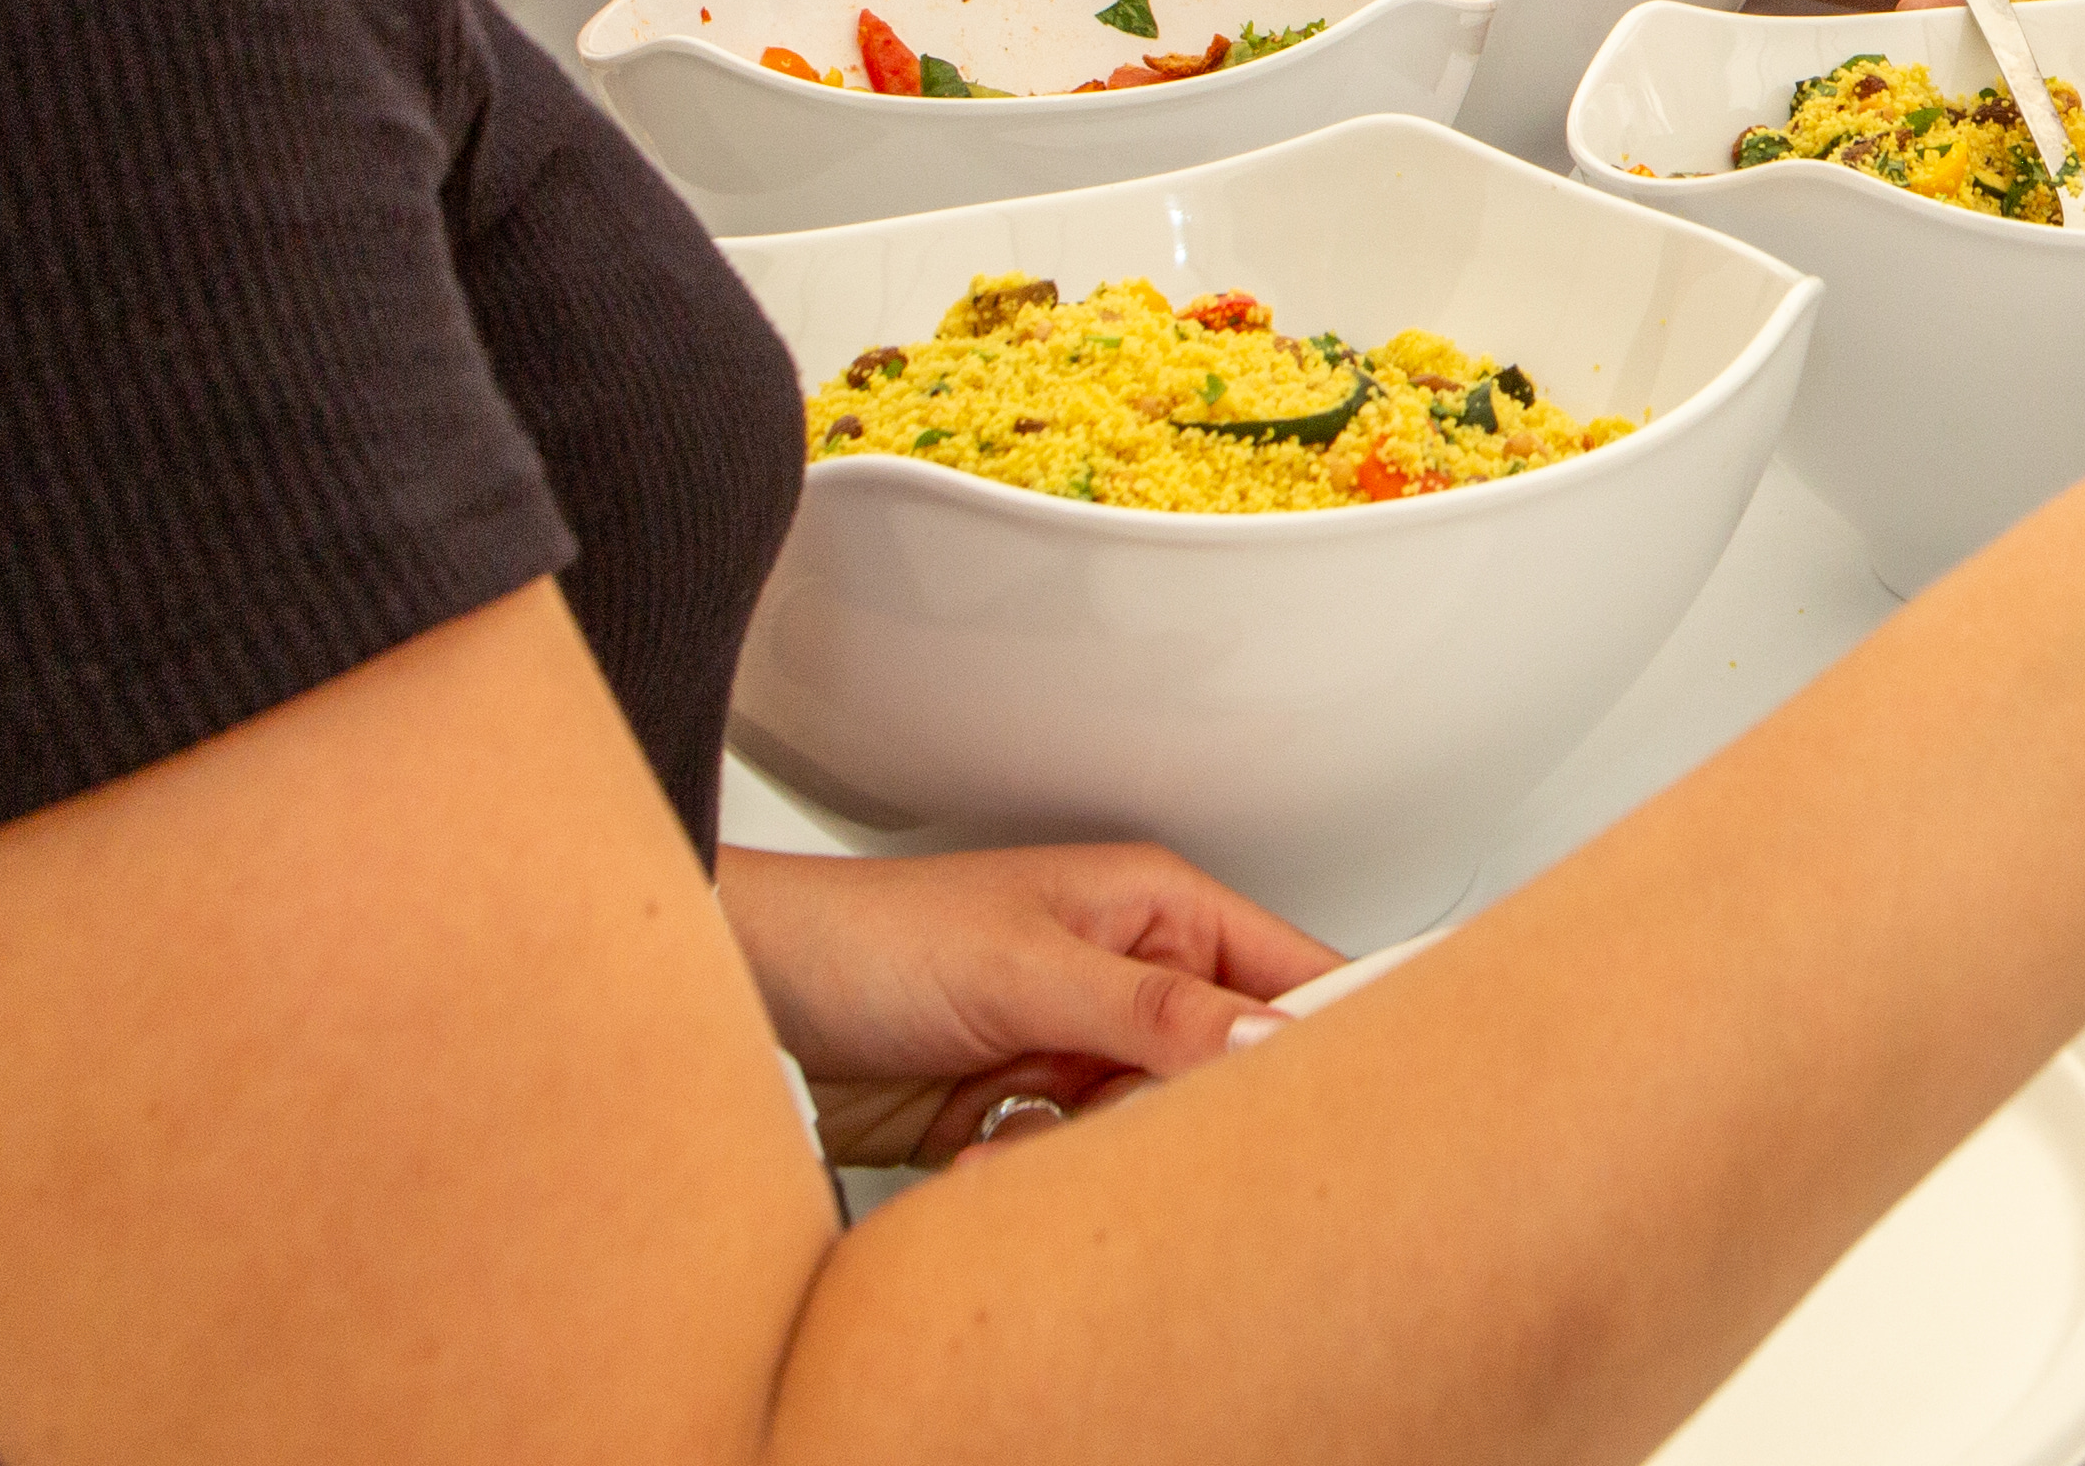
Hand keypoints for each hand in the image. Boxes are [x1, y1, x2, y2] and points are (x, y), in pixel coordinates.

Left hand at [716, 841, 1337, 1170]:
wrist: (748, 1002)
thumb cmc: (867, 936)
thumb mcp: (1025, 969)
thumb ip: (1154, 1012)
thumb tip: (1267, 1038)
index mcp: (1155, 909)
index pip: (1289, 968)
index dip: (1329, 1026)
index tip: (1336, 1091)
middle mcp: (1130, 980)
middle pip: (1225, 1073)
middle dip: (1171, 1111)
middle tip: (1120, 1116)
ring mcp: (1079, 1050)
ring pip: (1152, 1133)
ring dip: (1087, 1150)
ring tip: (1018, 1129)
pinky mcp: (1030, 1115)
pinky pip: (1079, 1169)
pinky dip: (1033, 1175)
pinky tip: (979, 1152)